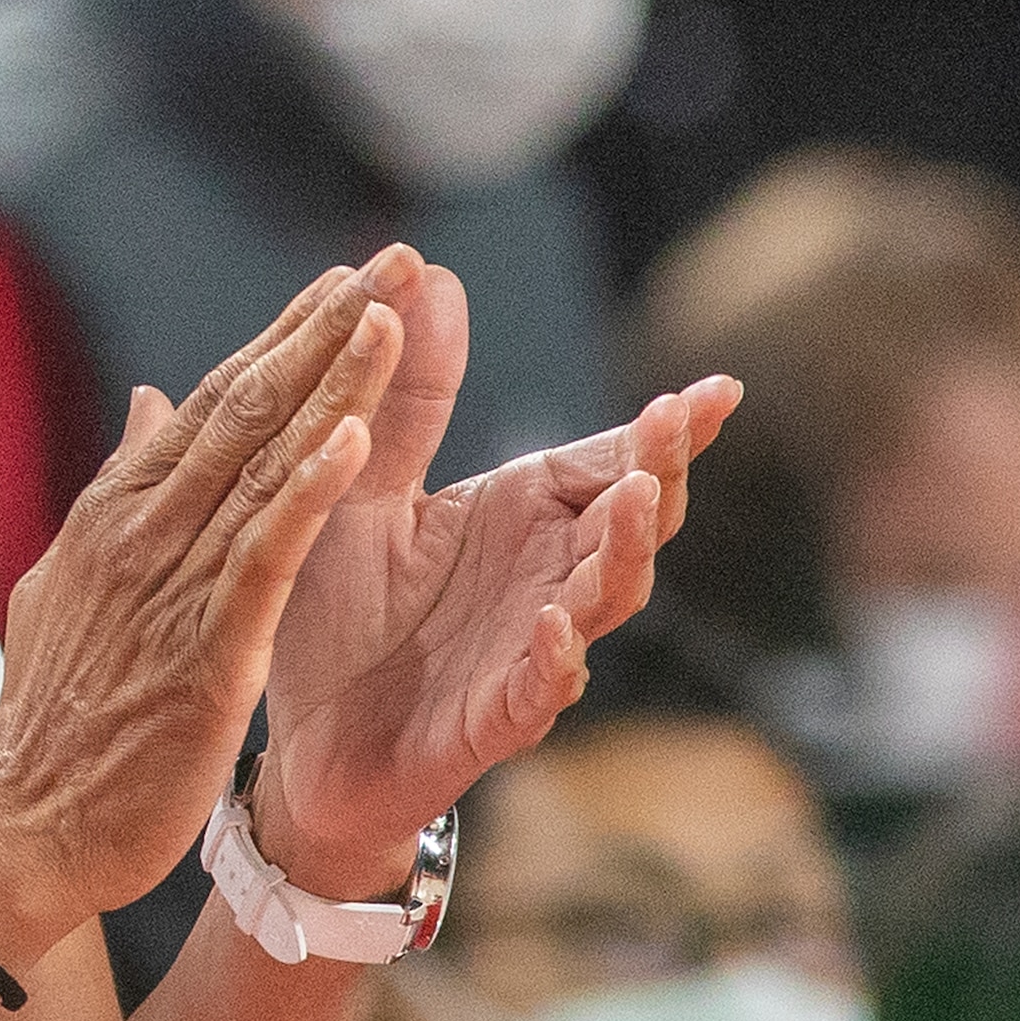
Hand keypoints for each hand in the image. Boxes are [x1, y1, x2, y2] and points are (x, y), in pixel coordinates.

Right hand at [0, 255, 414, 935]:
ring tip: (386, 315)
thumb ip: (119, 491)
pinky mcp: (205, 649)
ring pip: (262, 464)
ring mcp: (170, 586)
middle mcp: (141, 531)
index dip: (283, 337)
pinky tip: (351, 440)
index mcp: (116, 514)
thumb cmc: (54, 720)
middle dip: (321, 330)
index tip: (344, 282)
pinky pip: (264, 555)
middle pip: (244, 407)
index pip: (212, 403)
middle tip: (390, 262)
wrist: (24, 826)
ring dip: (329, 385)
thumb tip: (147, 400)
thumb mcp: (72, 585)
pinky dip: (307, 493)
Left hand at [255, 257, 738, 894]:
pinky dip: (557, 659)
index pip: (614, 461)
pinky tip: (558, 625)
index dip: (669, 430)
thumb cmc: (342, 615)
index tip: (717, 388)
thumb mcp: (363, 488)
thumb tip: (430, 274)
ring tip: (640, 496)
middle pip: (632, 521)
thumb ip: (404, 396)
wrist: (301, 746)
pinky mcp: (496, 720)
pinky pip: (543, 690)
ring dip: (628, 551)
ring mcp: (530, 650)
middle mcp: (546, 578)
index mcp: (524, 517)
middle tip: (678, 422)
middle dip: (663, 471)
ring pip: (607, 598)